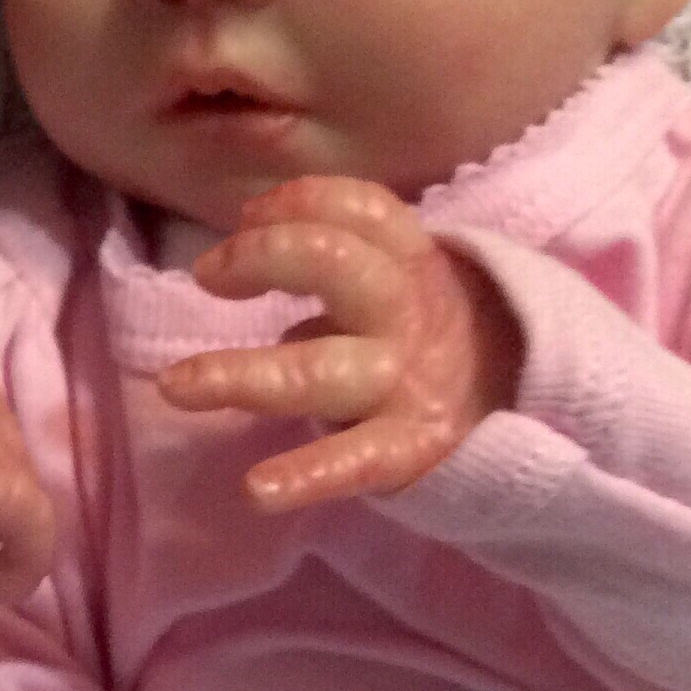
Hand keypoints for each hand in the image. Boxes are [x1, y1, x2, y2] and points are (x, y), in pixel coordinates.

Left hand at [157, 176, 521, 509]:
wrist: (514, 408)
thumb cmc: (421, 332)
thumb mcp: (397, 277)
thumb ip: (332, 253)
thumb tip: (250, 229)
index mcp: (410, 261)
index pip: (362, 211)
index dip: (303, 201)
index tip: (250, 214)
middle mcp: (406, 312)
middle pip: (337, 265)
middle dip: (265, 258)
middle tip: (207, 274)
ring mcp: (404, 382)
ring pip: (321, 371)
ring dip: (244, 375)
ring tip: (176, 386)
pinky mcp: (408, 449)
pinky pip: (356, 460)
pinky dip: (307, 475)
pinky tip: (257, 489)